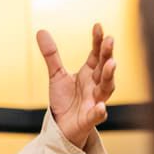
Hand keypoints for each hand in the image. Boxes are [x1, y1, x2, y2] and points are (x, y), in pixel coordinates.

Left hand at [39, 23, 116, 147]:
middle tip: (110, 40)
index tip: (98, 26)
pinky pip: (97, 115)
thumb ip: (51, 55)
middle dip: (107, 54)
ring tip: (112, 64)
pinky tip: (101, 107)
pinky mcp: (90, 119)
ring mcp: (95, 101)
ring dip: (110, 76)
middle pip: (104, 68)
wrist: (62, 126)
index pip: (96, 54)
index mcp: (90, 73)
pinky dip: (99, 111)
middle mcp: (96, 85)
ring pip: (106, 88)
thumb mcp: (56, 75)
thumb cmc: (65, 100)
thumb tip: (41, 31)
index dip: (98, 41)